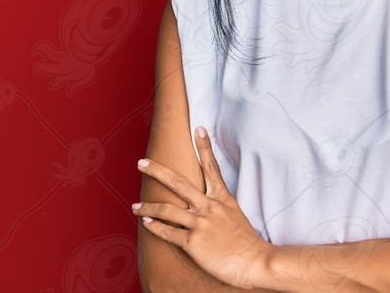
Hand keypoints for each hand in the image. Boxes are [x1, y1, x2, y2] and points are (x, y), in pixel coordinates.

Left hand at [133, 126, 271, 289]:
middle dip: (157, 170)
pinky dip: (154, 227)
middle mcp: (209, 207)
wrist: (254, 261)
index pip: (211, 167)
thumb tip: (206, 199)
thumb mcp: (235, 214)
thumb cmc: (245, 240)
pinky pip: (168, 232)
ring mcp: (200, 224)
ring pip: (167, 209)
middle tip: (141, 162)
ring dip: (148, 206)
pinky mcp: (193, 243)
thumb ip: (219, 204)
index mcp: (221, 198)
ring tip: (135, 206)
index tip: (198, 128)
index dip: (204, 146)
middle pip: (178, 182)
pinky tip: (146, 223)